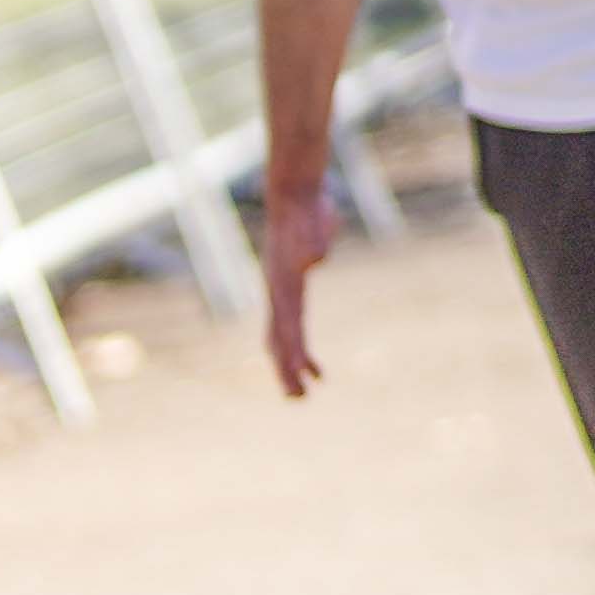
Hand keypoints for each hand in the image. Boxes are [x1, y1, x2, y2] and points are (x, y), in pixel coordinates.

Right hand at [262, 176, 347, 398]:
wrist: (295, 196)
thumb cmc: (306, 210)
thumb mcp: (313, 223)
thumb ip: (313, 242)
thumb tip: (314, 259)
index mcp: (282, 285)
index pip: (285, 325)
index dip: (291, 352)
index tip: (297, 377)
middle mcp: (277, 295)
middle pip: (278, 340)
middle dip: (286, 370)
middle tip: (297, 399)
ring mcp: (282, 294)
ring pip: (282, 341)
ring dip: (291, 368)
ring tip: (302, 394)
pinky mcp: (292, 292)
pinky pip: (295, 330)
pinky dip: (303, 352)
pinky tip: (317, 370)